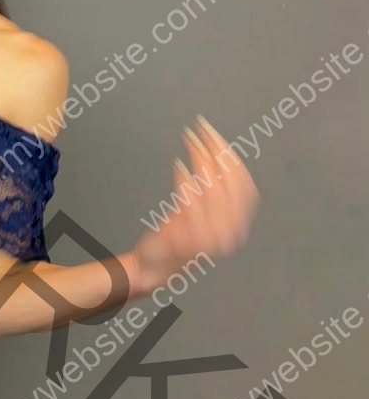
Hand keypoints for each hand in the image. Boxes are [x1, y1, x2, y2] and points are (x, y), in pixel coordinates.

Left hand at [130, 115, 258, 294]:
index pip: (244, 184)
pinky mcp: (192, 241)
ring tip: (190, 141)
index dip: (232, 157)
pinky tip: (178, 165)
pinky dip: (186, 182)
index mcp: (237, 223)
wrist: (154, 268)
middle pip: (231, 183)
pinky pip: (192, 205)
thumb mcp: (199, 211)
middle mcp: (231, 232)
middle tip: (202, 130)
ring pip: (214, 191)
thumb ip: (211, 189)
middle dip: (218, 151)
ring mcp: (213, 238)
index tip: (217, 136)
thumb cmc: (175, 238)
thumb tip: (214, 152)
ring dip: (201, 160)